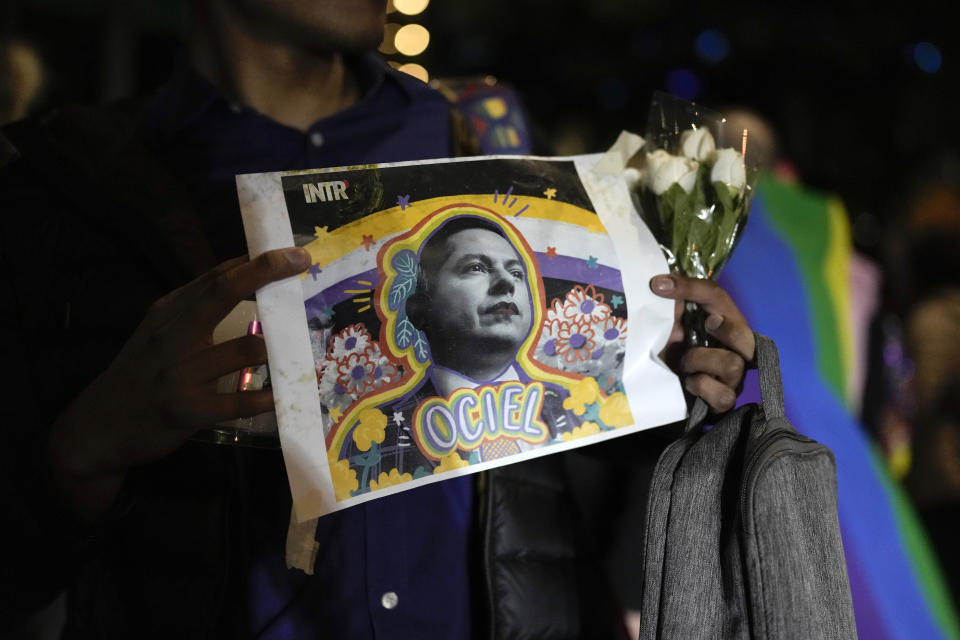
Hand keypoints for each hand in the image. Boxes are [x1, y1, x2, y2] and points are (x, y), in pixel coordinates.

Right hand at [46, 247, 311, 519]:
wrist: (99, 428)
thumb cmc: (140, 375)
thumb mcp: (159, 334)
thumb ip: (196, 309)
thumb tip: (241, 275)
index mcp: (169, 313)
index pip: (215, 277)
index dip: (255, 262)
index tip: (291, 251)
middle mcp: (173, 336)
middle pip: (222, 293)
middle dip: (265, 273)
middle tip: (301, 261)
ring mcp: (180, 373)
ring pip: (244, 349)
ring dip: (276, 348)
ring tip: (298, 352)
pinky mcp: (188, 410)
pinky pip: (239, 401)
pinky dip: (266, 399)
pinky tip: (282, 398)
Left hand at [650, 273, 754, 412]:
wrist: (664, 396)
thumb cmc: (671, 356)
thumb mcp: (668, 328)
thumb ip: (670, 309)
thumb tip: (661, 285)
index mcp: (721, 323)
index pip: (715, 296)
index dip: (690, 288)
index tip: (658, 285)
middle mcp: (733, 349)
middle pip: (745, 335)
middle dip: (727, 329)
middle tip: (708, 324)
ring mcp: (732, 377)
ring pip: (733, 365)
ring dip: (701, 361)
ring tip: (683, 363)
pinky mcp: (724, 402)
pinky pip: (723, 395)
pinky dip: (703, 386)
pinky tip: (689, 383)